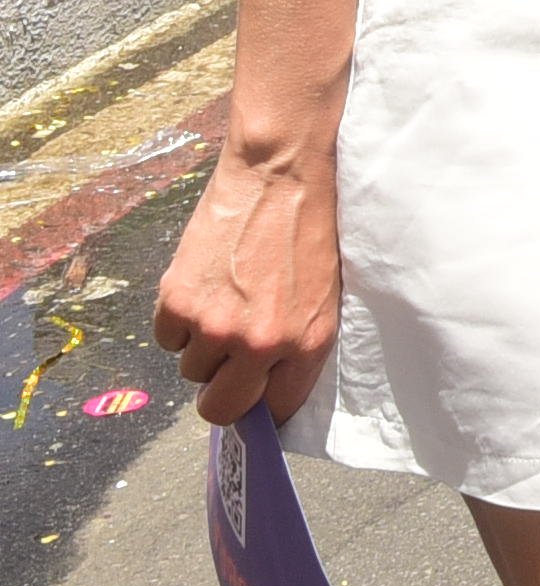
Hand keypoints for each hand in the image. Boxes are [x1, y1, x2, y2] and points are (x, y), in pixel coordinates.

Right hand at [152, 143, 340, 425]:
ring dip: (202, 345)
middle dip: (221, 393)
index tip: (253, 393)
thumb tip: (267, 387)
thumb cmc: (312, 229)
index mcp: (308, 345)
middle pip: (220, 409)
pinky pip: (166, 339)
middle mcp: (260, 345)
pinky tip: (203, 286)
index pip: (274, 412)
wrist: (283, 173)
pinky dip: (178, 320)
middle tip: (225, 365)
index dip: (259, 403)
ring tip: (224, 301)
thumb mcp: (326, 296)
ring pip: (190, 369)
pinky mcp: (177, 302)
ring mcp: (215, 325)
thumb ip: (298, 345)